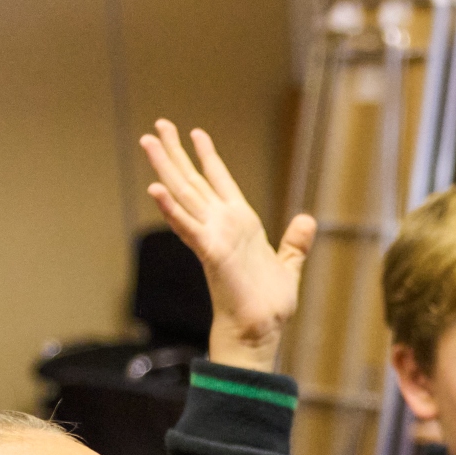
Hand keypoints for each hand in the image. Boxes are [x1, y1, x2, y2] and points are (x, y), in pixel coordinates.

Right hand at [139, 119, 314, 368]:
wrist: (261, 329)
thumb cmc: (268, 303)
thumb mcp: (288, 265)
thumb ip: (295, 243)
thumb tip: (307, 220)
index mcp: (240, 224)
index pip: (219, 182)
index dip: (208, 157)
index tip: (196, 133)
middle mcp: (222, 225)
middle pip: (193, 181)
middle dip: (176, 153)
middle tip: (159, 124)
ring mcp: (213, 237)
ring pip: (184, 195)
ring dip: (166, 169)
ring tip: (148, 142)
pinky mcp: (211, 253)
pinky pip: (188, 227)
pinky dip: (171, 209)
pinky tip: (155, 189)